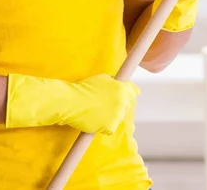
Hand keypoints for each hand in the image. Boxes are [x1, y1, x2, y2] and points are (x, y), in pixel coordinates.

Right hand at [5, 73, 138, 135]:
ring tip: (98, 111)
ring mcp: (117, 115)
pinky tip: (96, 119)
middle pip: (128, 105)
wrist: (72, 101)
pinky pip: (111, 128)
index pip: (134, 92)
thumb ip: (116, 82)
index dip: (129, 93)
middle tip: (106, 104)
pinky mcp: (110, 127)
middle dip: (120, 104)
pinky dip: (105, 126)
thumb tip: (121, 84)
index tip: (125, 95)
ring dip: (112, 115)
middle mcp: (123, 102)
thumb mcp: (104, 78)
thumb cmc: (85, 87)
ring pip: (119, 117)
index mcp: (122, 89)